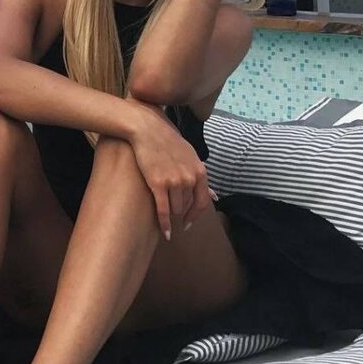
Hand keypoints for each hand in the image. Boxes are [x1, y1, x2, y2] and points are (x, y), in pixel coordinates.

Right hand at [125, 100, 213, 239]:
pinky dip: (165, 224)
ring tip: (162, 206)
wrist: (147, 130)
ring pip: (175, 209)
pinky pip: (163, 210)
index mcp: (200, 172)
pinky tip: (166, 233)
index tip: (189, 223)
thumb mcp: (190, 156)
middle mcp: (190, 178)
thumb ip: (201, 177)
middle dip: (179, 210)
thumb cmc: (167, 141)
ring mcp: (174, 182)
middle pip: (186, 205)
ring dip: (170, 213)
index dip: (196, 215)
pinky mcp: (158, 184)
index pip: (203, 202)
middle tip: (170, 210)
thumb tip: (215, 197)